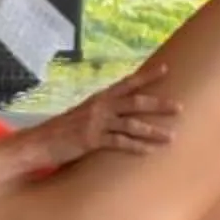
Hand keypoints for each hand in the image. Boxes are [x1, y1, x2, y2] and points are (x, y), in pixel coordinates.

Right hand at [28, 61, 180, 168]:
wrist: (39, 141)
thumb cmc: (61, 131)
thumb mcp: (83, 115)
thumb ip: (101, 112)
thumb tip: (119, 112)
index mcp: (99, 98)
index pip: (127, 83)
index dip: (146, 76)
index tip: (166, 68)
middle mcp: (100, 106)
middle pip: (135, 102)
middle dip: (159, 104)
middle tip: (180, 107)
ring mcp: (96, 122)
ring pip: (132, 124)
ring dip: (153, 131)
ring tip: (172, 136)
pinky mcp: (92, 140)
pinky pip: (120, 143)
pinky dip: (137, 147)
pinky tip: (150, 151)